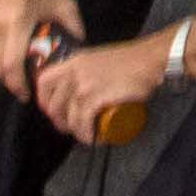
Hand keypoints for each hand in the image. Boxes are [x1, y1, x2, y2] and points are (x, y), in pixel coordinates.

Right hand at [0, 0, 83, 102]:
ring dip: (1, 74)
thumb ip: (74, 30)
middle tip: (26, 86)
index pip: (10, 66)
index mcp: (17, 22)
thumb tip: (80, 53)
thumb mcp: (66, 6)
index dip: (17, 85)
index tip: (28, 95)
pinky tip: (7, 62)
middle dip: (10, 82)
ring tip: (18, 76)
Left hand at [28, 30, 166, 149]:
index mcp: (74, 61)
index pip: (43, 82)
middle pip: (53, 106)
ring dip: (76, 132)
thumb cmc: (132, 59)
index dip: (44, 101)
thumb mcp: (99, 58)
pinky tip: (93, 138)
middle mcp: (74, 72)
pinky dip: (86, 135)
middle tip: (73, 127)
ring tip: (87, 134)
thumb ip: (86, 68)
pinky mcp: (95, 97)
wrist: (151, 59)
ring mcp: (84, 85)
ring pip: (69, 117)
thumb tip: (79, 87)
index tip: (53, 111)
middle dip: (60, 122)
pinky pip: (82, 123)